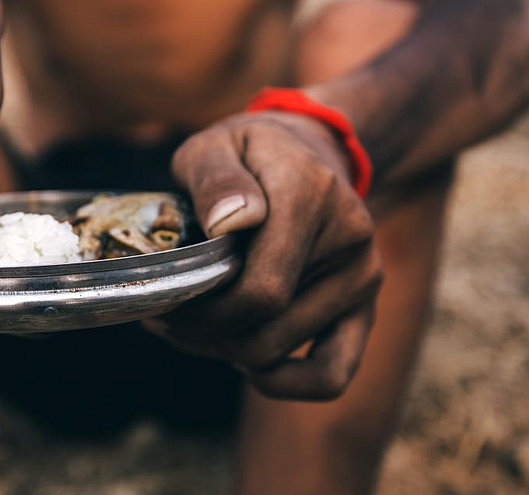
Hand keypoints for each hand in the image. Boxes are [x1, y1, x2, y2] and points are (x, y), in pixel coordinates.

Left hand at [153, 111, 381, 399]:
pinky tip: (246, 362)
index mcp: (312, 196)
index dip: (203, 314)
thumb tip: (228, 222)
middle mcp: (351, 240)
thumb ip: (216, 178)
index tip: (163, 303)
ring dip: (226, 351)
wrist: (307, 151)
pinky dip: (283, 382)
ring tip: (196, 327)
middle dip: (204, 335)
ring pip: (283, 352)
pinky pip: (332, 374)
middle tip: (166, 318)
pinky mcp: (365, 306)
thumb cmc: (247, 154)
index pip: (260, 291)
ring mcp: (364, 278)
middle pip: (267, 330)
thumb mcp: (215, 146)